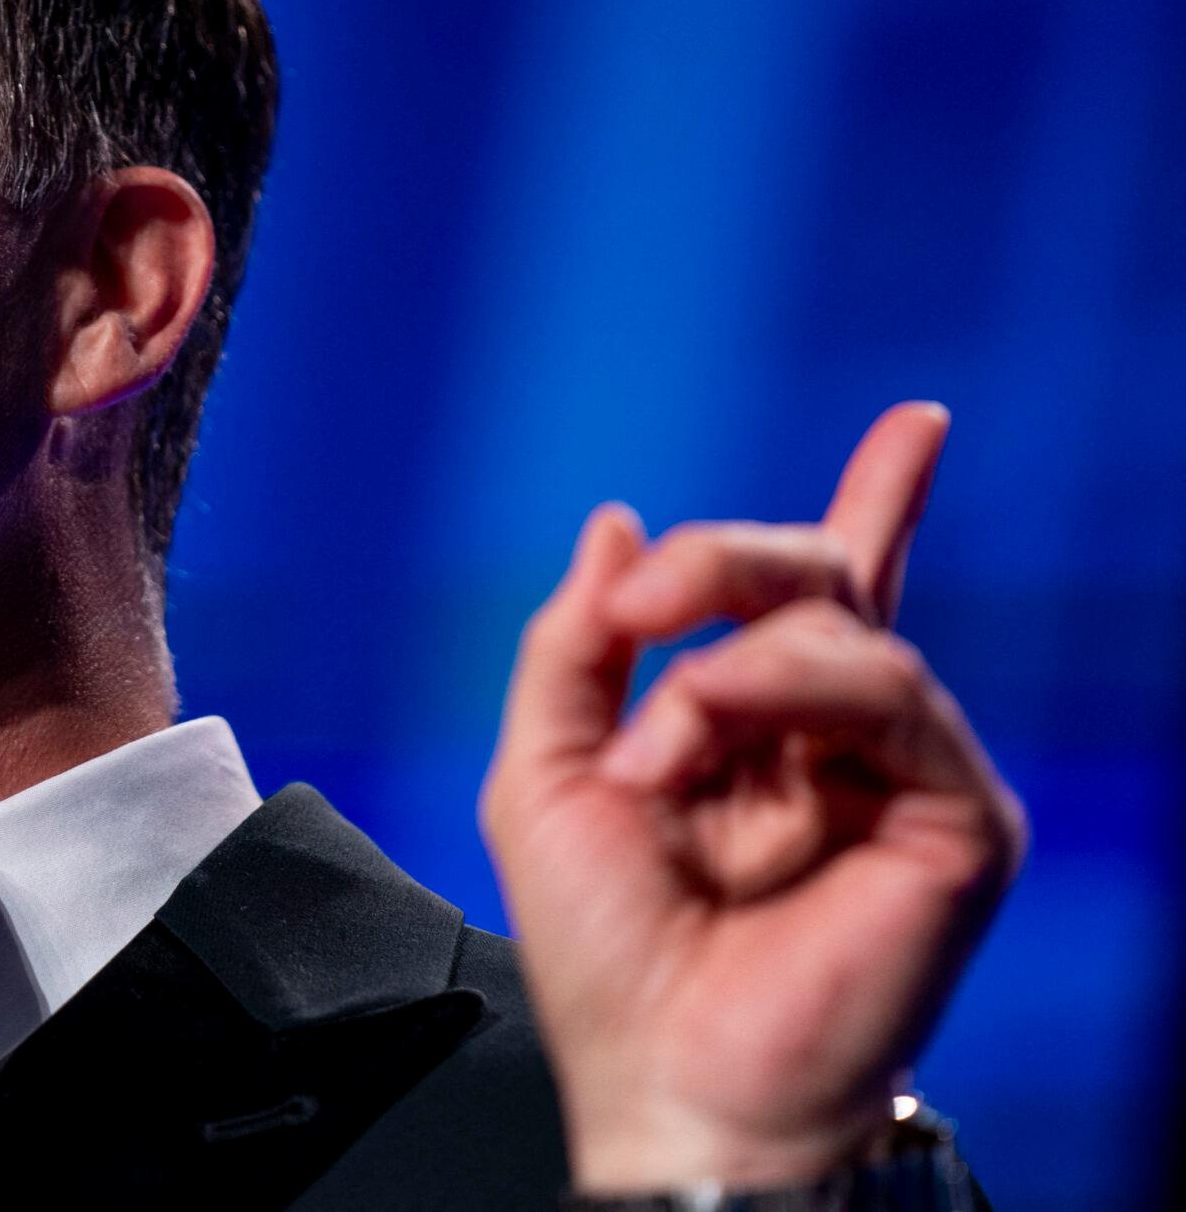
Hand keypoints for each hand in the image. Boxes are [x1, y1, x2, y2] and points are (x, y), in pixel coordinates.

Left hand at [479, 404, 1026, 1191]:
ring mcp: (901, 774)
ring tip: (657, 756)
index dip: (873, 505)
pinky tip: (705, 753)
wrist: (659, 1074)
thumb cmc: (605, 958)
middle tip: (634, 615)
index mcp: (757, 729)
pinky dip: (779, 696)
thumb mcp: (545, 771)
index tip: (914, 425)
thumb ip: (573, 645)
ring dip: (719, 669)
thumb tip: (618, 525)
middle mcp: (839, 742)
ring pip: (840, 626)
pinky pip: (890, 690)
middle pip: (815, 579)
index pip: (821, 598)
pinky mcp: (953, 817)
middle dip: (718, 566)